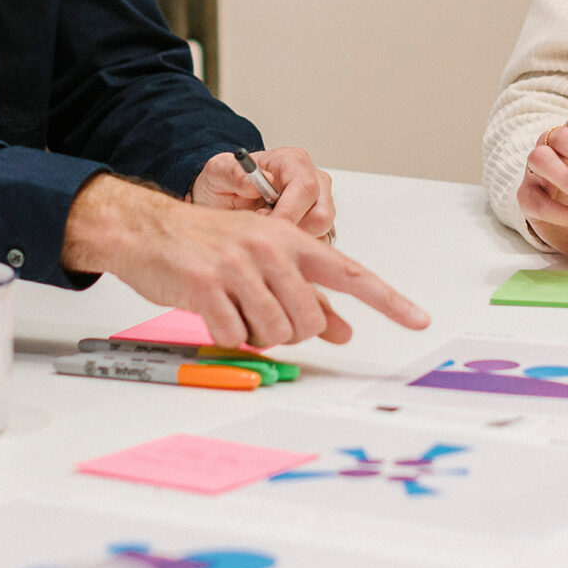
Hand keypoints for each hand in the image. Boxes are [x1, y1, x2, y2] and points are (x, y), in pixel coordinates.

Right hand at [63, 173, 428, 347]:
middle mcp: (270, 250)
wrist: (148, 230)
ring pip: (274, 332)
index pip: (351, 272)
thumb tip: (343, 330)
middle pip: (309, 320)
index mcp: (292, 241)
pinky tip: (215, 314)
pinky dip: (227, 337)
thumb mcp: (264, 262)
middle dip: (292, 331)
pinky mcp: (205, 287)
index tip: (418, 320)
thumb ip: (307, 296)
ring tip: (237, 310)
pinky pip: (234, 336)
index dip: (388, 300)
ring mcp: (237, 267)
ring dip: (257, 334)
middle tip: (265, 316)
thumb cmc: (209, 247)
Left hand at [191, 146, 334, 236]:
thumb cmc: (225, 185)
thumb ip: (231, 174)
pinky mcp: (320, 226)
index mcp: (292, 161)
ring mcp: (321, 203)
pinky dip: (296, 249)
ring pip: (321, 233)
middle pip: (321, 214)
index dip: (288, 212)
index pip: (306, 187)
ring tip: (266, 231)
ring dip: (293, 240)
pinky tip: (275, 239)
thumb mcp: (217, 174)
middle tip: (261, 229)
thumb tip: (253, 183)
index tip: (264, 225)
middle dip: (290, 229)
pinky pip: (319, 245)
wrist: (223, 201)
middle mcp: (314, 180)